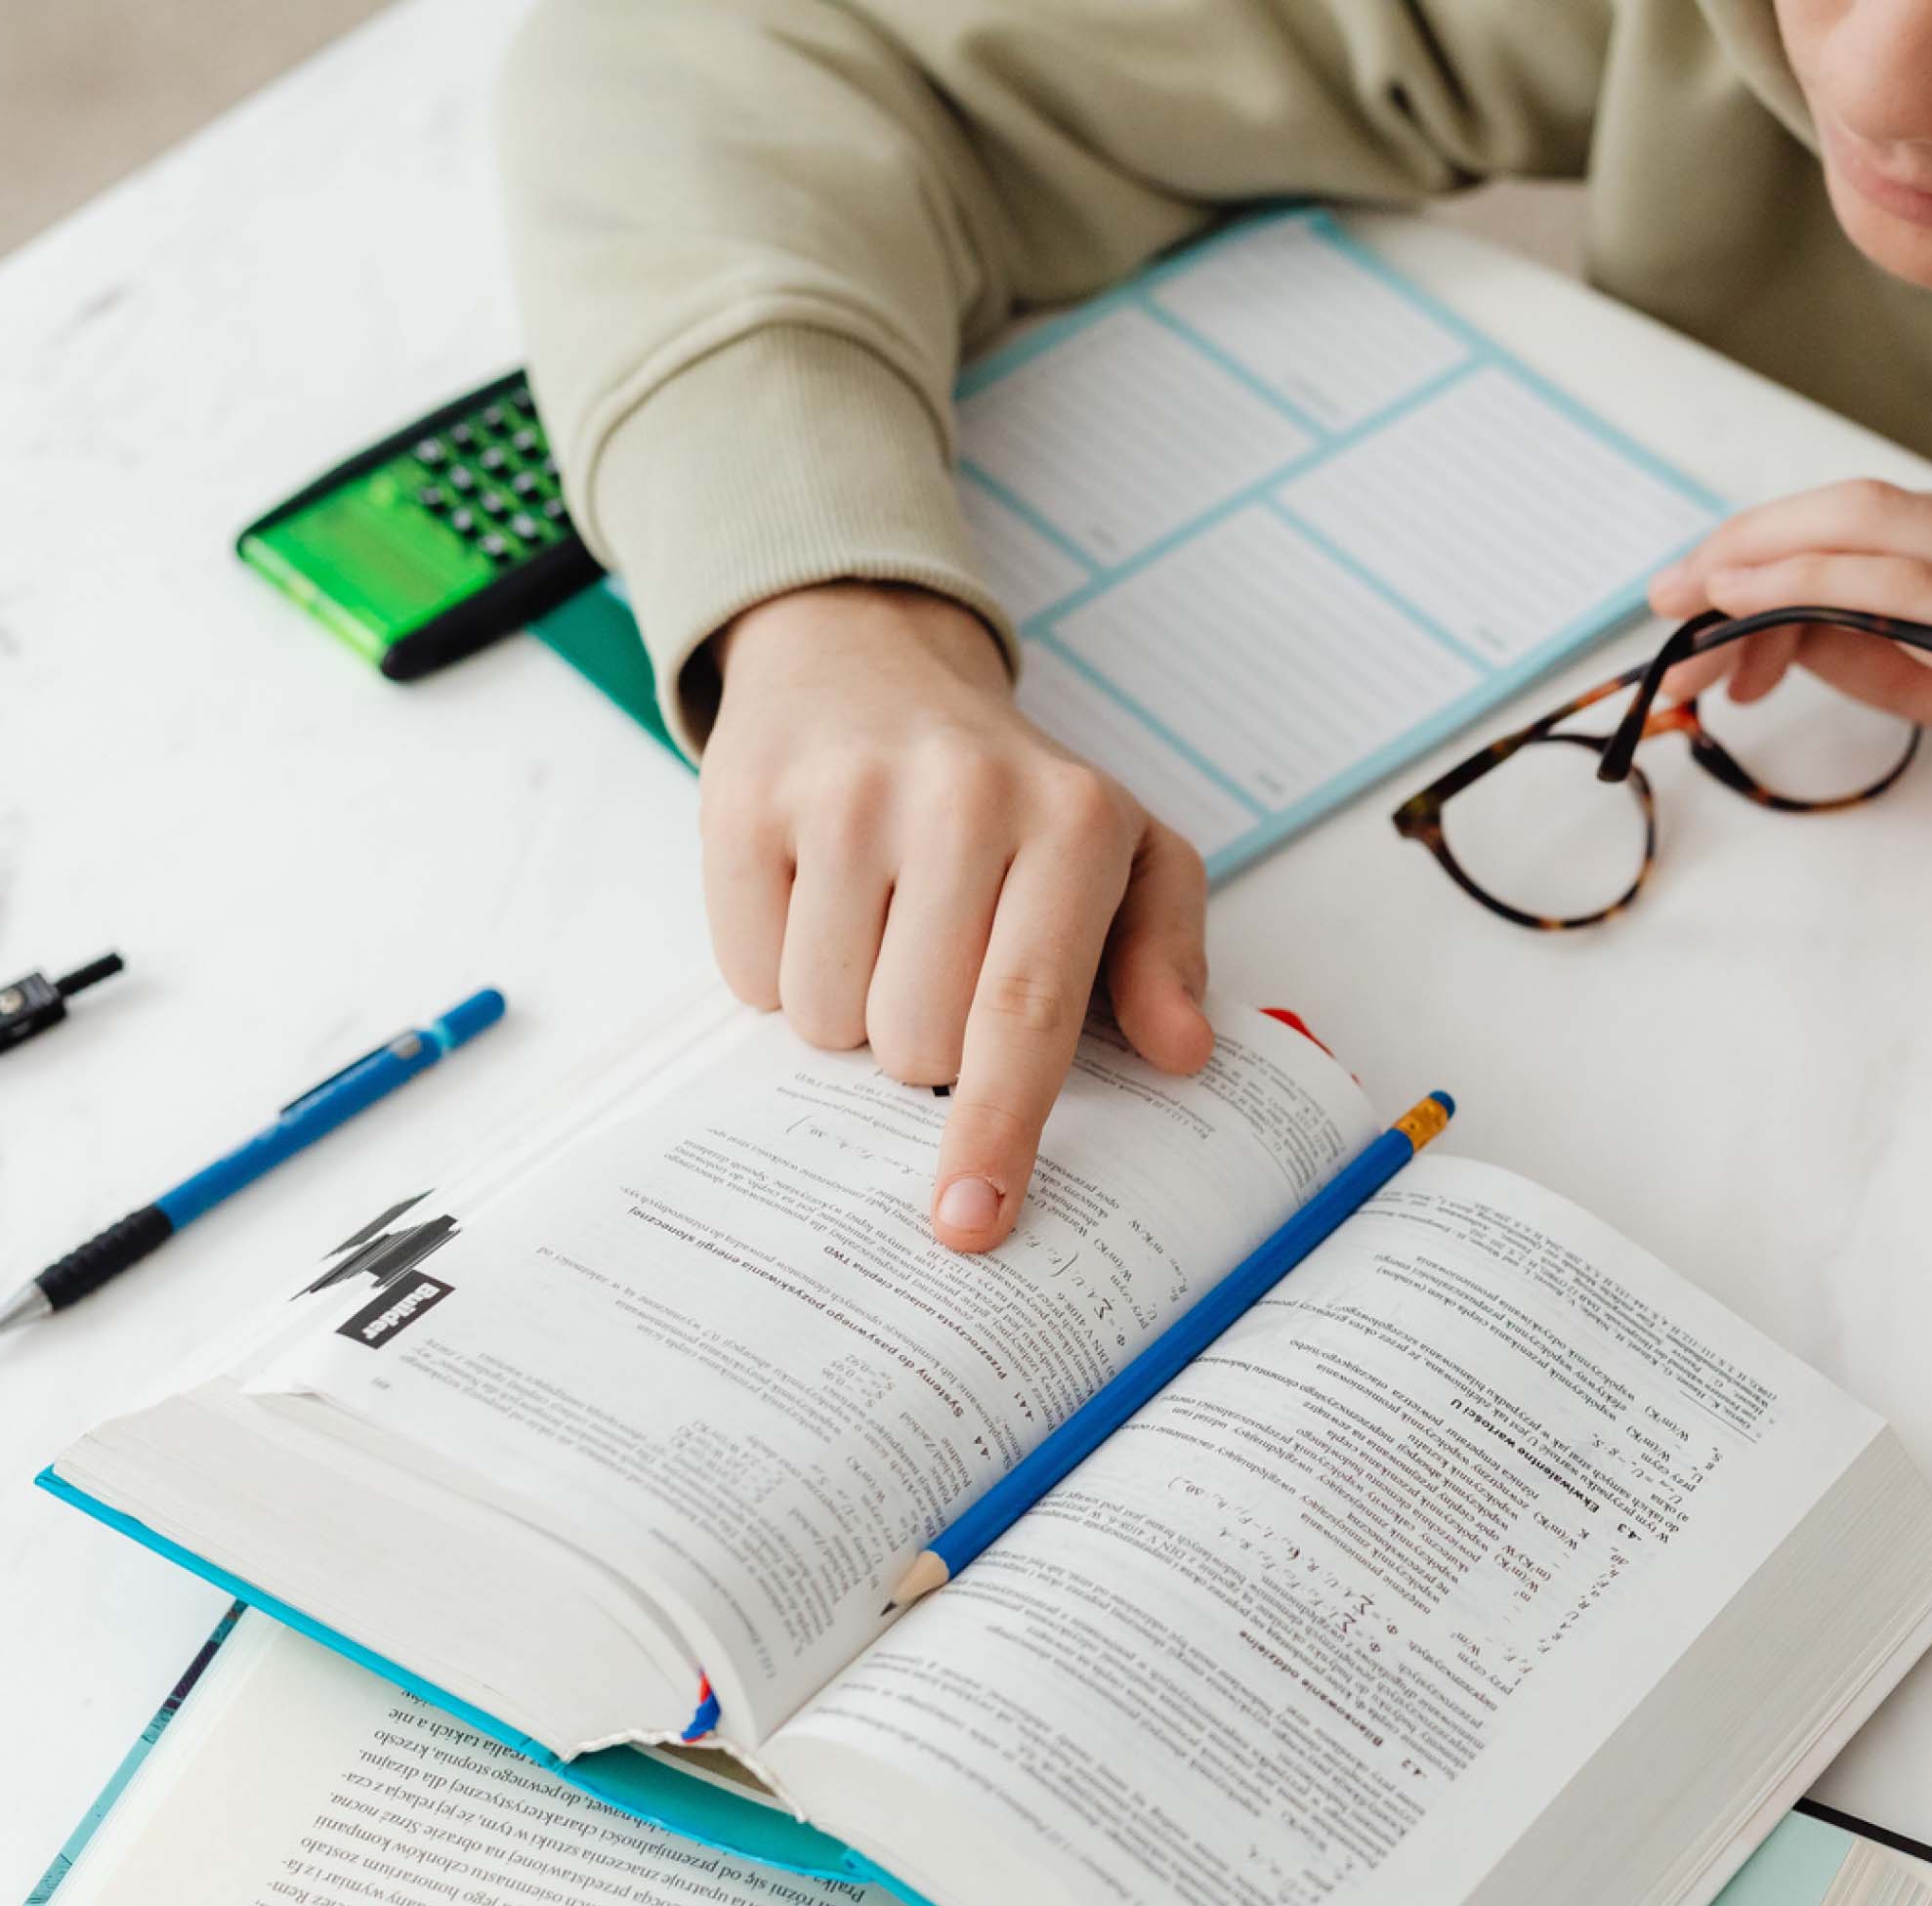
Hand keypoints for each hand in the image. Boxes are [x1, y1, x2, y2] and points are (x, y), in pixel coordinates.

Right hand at [701, 582, 1211, 1248]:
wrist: (870, 660)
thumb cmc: (1013, 794)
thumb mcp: (1125, 854)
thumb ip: (1166, 957)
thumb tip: (1184, 1051)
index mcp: (1072, 822)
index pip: (1028, 1011)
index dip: (998, 1128)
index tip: (972, 1218)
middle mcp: (961, 798)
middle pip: (916, 1042)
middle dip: (924, 1049)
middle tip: (939, 968)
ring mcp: (845, 795)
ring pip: (827, 1020)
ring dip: (850, 1011)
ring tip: (881, 923)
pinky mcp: (747, 802)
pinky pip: (749, 976)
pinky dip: (780, 967)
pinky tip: (817, 899)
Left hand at [1646, 481, 1931, 958]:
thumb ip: (1911, 657)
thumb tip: (1806, 636)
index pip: (1883, 518)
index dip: (1780, 548)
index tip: (1710, 597)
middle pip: (1860, 508)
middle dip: (1747, 545)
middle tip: (1668, 597)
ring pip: (1867, 530)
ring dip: (1756, 569)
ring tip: (1687, 619)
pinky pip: (1897, 589)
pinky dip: (1805, 588)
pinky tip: (1745, 613)